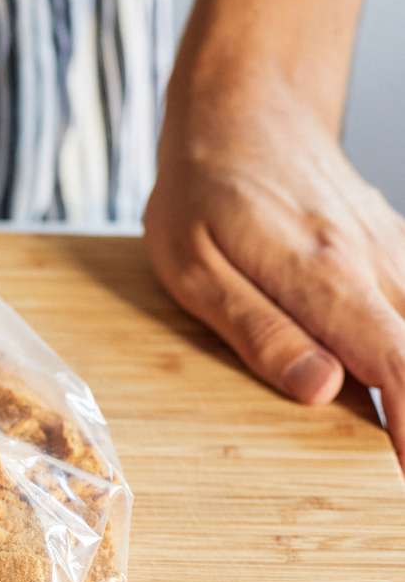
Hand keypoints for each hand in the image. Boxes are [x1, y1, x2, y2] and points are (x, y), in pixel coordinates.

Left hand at [144, 77, 404, 469]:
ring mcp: (389, 254)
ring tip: (392, 442)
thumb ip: (260, 331)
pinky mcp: (388, 249)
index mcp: (326, 279)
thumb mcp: (197, 270)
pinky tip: (391, 382)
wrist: (244, 109)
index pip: (396, 371)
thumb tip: (319, 391)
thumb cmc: (204, 192)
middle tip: (390, 472)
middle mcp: (374, 267)